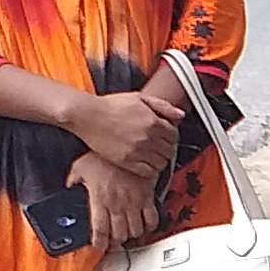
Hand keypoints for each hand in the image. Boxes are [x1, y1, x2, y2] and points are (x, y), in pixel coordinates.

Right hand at [68, 83, 184, 181]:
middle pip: (169, 150)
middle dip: (167, 149)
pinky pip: (148, 172)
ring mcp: (137, 151)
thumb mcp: (139, 98)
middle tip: (160, 148)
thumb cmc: (111, 105)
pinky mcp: (126, 161)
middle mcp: (148, 137)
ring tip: (153, 156)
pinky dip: (151, 170)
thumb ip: (162, 106)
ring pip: (161, 163)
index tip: (166, 137)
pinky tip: (146, 164)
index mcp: (153, 121)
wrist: (88, 115)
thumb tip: (181, 115)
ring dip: (160, 160)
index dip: (172, 137)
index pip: (174, 135)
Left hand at [71, 151, 160, 251]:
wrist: (124, 142)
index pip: (100, 230)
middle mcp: (118, 203)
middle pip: (119, 234)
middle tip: (113, 242)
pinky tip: (145, 225)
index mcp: (100, 199)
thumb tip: (69, 187)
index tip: (99, 247)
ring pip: (136, 230)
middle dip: (116, 242)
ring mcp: (134, 201)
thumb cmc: (101, 153)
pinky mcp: (147, 195)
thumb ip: (74, 180)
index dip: (100, 243)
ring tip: (127, 234)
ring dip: (131, 235)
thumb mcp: (79, 166)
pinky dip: (149, 226)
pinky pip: (152, 218)